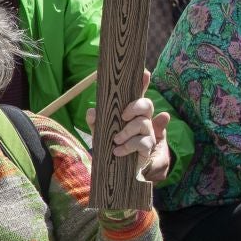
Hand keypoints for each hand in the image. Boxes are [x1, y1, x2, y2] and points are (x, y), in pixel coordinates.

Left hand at [89, 69, 171, 183]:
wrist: (117, 167)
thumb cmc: (109, 144)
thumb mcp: (99, 131)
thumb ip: (95, 121)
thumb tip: (92, 112)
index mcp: (131, 112)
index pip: (138, 94)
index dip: (143, 83)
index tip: (144, 72)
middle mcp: (142, 119)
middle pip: (147, 104)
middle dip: (136, 107)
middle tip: (123, 115)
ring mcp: (147, 133)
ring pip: (142, 124)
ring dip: (126, 131)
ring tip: (115, 139)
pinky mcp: (148, 147)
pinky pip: (141, 143)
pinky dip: (128, 146)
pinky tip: (117, 150)